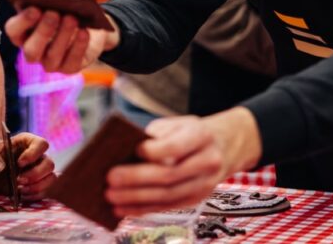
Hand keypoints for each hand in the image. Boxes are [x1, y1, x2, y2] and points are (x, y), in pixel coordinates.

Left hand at [0, 132, 56, 201]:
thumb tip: (0, 167)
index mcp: (27, 142)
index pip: (41, 144)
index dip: (33, 154)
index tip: (19, 163)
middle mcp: (38, 156)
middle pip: (49, 164)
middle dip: (35, 174)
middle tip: (19, 181)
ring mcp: (41, 171)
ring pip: (51, 178)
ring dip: (37, 187)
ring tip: (20, 190)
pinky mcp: (39, 185)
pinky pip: (47, 191)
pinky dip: (36, 195)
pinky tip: (23, 196)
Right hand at [5, 7, 114, 72]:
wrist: (88, 25)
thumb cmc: (65, 10)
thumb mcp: (57, 0)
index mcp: (23, 32)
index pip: (13, 30)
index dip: (22, 21)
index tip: (35, 8)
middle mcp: (33, 51)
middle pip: (31, 50)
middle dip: (42, 31)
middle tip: (53, 13)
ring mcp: (50, 63)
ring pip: (52, 56)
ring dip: (62, 36)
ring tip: (72, 19)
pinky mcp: (69, 68)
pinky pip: (72, 61)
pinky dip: (78, 45)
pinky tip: (83, 32)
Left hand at [105, 108, 261, 216]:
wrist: (222, 147)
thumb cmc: (188, 132)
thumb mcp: (175, 124)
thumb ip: (154, 135)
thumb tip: (121, 153)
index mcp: (201, 136)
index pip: (176, 146)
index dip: (154, 151)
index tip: (133, 151)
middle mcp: (207, 161)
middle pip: (169, 175)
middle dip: (137, 179)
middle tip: (110, 178)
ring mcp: (205, 184)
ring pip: (168, 196)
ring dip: (137, 199)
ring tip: (111, 197)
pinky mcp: (197, 199)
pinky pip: (168, 207)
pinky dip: (144, 209)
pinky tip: (124, 209)